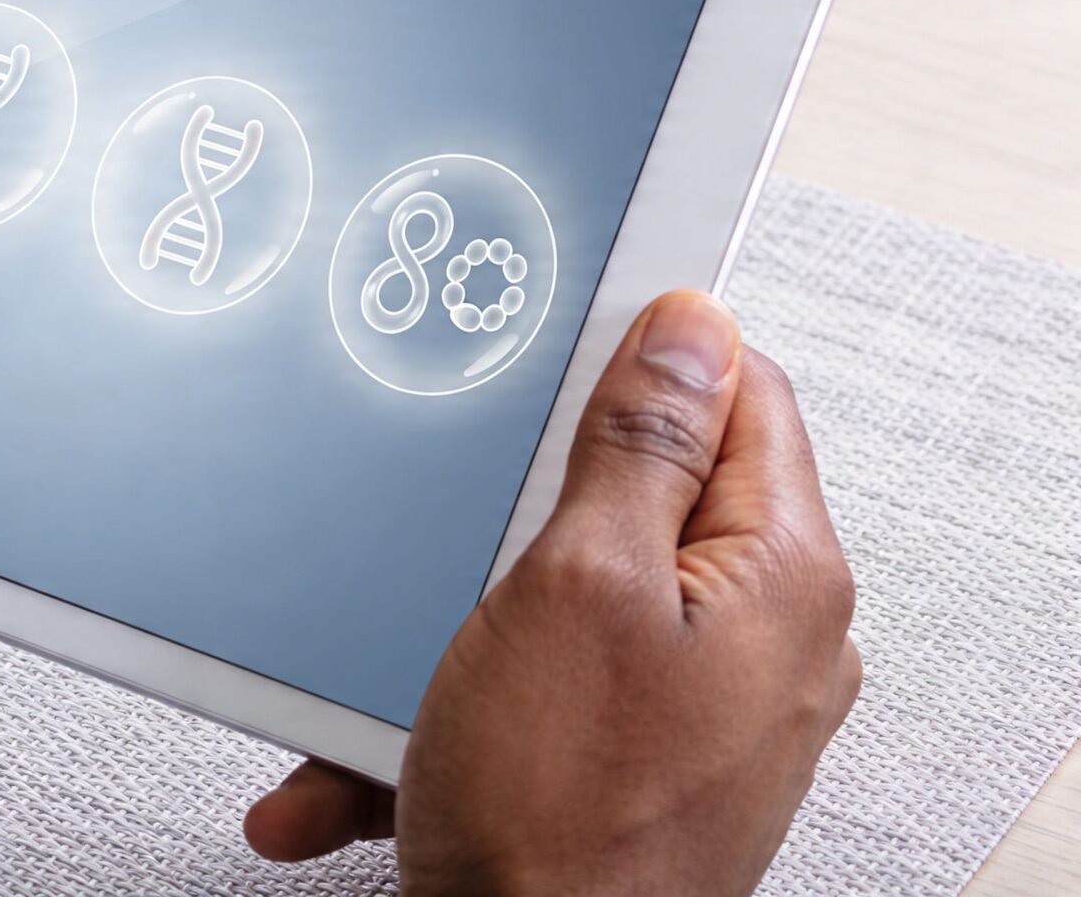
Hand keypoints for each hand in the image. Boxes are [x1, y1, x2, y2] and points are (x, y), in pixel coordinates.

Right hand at [245, 291, 859, 895]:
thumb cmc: (558, 817)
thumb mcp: (575, 582)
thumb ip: (639, 446)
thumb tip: (689, 329)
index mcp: (780, 576)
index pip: (738, 395)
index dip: (637, 363)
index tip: (546, 366)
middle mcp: (761, 639)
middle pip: (636, 496)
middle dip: (511, 510)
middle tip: (451, 527)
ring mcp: (697, 706)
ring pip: (558, 601)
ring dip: (450, 626)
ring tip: (387, 667)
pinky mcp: (628, 759)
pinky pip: (529, 693)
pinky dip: (443, 713)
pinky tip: (366, 758)